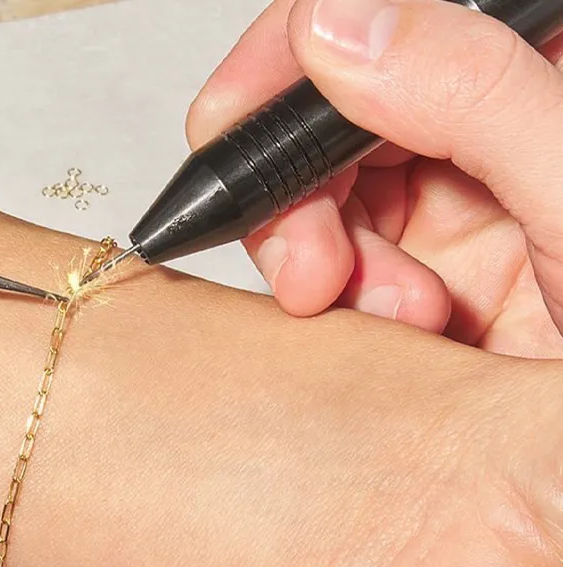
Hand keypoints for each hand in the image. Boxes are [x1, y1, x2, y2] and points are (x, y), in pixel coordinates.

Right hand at [187, 0, 562, 357]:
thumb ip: (477, 100)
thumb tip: (337, 26)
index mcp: (543, 80)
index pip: (395, 19)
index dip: (299, 52)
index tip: (240, 115)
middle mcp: (491, 134)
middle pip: (337, 111)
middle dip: (299, 188)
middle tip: (308, 260)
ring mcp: (458, 206)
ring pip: (327, 194)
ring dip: (323, 256)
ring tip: (381, 309)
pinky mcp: (431, 274)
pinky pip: (342, 264)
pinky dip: (341, 300)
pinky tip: (397, 331)